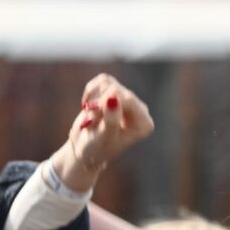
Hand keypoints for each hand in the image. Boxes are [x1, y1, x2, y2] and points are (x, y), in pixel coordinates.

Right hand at [50, 73, 155, 192]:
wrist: (85, 149)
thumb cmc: (97, 148)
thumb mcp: (104, 137)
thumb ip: (111, 119)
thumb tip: (112, 96)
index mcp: (144, 124)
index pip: (128, 99)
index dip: (106, 103)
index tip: (93, 116)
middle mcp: (140, 110)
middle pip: (117, 90)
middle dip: (99, 103)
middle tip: (92, 120)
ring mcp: (128, 100)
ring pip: (109, 83)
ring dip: (94, 98)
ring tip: (92, 115)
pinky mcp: (115, 93)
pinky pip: (103, 80)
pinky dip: (91, 90)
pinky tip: (88, 105)